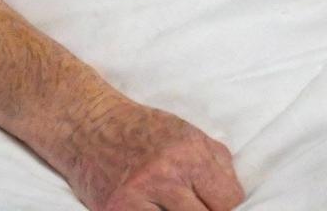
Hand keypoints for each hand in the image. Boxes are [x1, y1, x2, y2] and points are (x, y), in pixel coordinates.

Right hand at [62, 95, 244, 210]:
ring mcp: (139, 194)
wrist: (90, 125)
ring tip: (174, 208)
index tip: (215, 205)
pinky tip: (153, 210)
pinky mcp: (116, 210)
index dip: (226, 207)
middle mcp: (166, 173)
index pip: (229, 200)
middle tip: (193, 206)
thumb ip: (216, 161)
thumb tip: (237, 197)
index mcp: (189, 152)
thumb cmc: (142, 130)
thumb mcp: (185, 132)